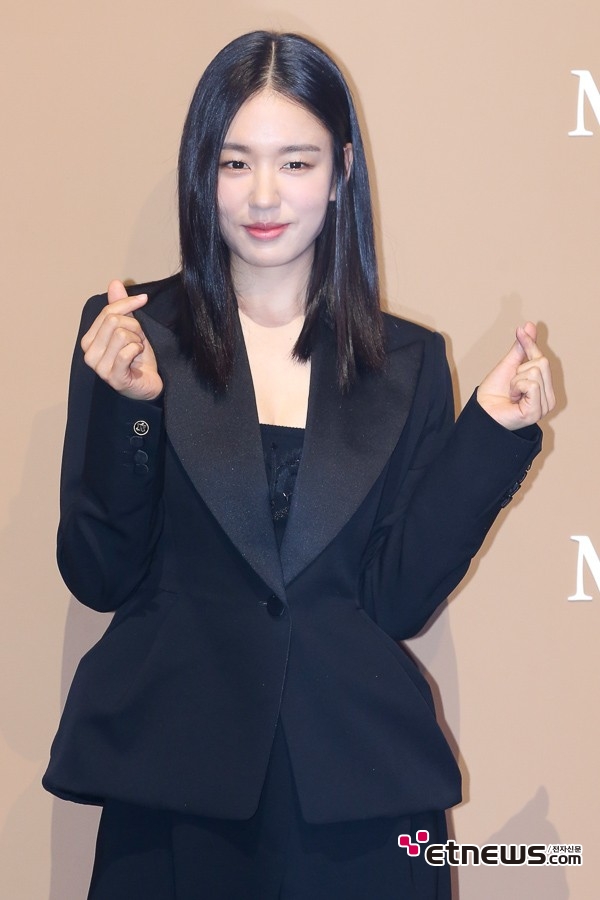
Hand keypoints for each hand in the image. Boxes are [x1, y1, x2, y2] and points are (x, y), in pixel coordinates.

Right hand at [80, 280, 162, 400]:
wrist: (147, 384)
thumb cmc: (137, 359)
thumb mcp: (131, 328)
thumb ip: (121, 307)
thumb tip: (114, 283)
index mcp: (89, 339)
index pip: (107, 312)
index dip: (127, 303)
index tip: (143, 300)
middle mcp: (89, 353)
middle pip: (113, 321)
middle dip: (134, 326)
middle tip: (139, 338)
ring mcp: (99, 367)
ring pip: (121, 334)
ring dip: (137, 340)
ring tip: (137, 350)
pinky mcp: (113, 377)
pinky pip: (126, 352)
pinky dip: (137, 351)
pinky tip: (137, 359)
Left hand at [476, 322, 554, 429]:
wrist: (481, 410)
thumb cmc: (494, 391)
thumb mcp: (510, 365)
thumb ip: (522, 347)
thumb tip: (530, 325)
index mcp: (545, 387)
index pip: (542, 358)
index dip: (529, 344)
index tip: (520, 331)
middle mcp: (549, 397)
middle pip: (541, 362)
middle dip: (519, 369)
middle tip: (511, 384)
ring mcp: (544, 406)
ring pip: (535, 372)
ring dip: (516, 380)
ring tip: (511, 393)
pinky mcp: (536, 411)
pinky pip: (531, 385)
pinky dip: (517, 387)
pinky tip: (513, 398)